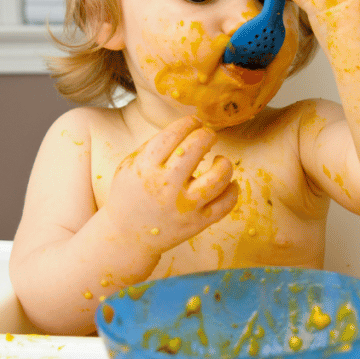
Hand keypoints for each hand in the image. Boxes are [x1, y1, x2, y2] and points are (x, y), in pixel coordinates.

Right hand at [103, 116, 239, 253]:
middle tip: (208, 135)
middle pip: (196, 148)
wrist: (127, 236)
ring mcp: (184, 207)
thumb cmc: (129, 195)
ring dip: (224, 164)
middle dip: (206, 135)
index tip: (194, 122)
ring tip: (219, 161)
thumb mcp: (128, 166)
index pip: (172, 134)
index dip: (188, 123)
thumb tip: (186, 128)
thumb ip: (152, 146)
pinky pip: (226, 205)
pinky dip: (232, 190)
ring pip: (218, 178)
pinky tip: (227, 183)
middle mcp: (166, 186)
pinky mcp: (197, 223)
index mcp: (145, 168)